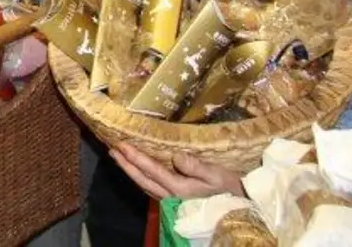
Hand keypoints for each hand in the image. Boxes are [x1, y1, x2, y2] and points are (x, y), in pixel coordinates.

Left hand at [109, 143, 244, 199]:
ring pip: (145, 185)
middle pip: (142, 180)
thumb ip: (195, 166)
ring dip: (131, 171)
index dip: (135, 158)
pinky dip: (141, 177)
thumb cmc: (229, 188)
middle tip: (112, 150)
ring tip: (120, 157)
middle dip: (126, 165)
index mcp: (179, 188)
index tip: (121, 146)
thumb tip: (176, 156)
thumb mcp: (216, 175)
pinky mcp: (175, 199)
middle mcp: (171, 196)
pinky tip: (138, 171)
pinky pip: (152, 188)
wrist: (239, 206)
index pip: (151, 170)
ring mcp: (172, 199)